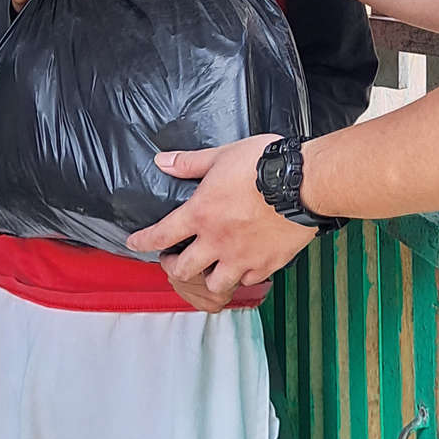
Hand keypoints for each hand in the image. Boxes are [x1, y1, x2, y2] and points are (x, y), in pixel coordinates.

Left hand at [127, 137, 315, 295]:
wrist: (303, 183)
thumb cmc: (263, 165)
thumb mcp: (222, 155)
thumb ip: (190, 163)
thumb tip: (162, 161)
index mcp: (202, 214)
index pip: (162, 234)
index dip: (144, 242)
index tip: (135, 245)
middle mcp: (217, 242)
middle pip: (184, 269)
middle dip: (172, 267)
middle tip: (172, 261)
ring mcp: (242, 257)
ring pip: (215, 283)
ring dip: (207, 278)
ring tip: (209, 269)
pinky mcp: (266, 264)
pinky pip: (248, 280)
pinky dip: (242, 276)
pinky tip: (244, 267)